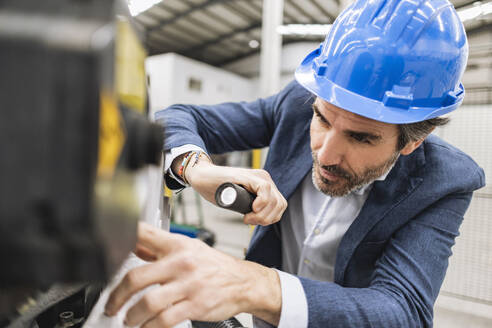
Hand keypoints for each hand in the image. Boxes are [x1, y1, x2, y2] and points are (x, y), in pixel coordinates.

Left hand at [104, 223, 280, 327]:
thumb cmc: (214, 265)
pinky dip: (150, 326)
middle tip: (111, 304)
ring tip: (129, 319)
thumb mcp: (188, 249)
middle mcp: (182, 262)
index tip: (106, 245)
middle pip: (137, 277)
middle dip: (117, 295)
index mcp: (178, 245)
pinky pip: (164, 320)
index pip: (145, 234)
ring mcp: (189, 285)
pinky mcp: (195, 305)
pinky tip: (147, 326)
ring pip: (148, 303)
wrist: (242, 282)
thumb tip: (134, 245)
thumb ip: (159, 248)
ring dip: (132, 316)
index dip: (122, 236)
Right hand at [178, 155, 286, 225]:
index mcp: (265, 185)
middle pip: (279, 204)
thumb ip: (250, 206)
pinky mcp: (248, 175)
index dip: (270, 218)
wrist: (202, 177)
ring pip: (275, 200)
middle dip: (266, 219)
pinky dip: (261, 203)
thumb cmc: (218, 190)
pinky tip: (252, 209)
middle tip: (249, 220)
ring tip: (247, 217)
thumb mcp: (240, 201)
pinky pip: (265, 189)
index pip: (280, 206)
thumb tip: (261, 219)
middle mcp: (265, 179)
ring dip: (262, 215)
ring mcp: (258, 176)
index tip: (254, 222)